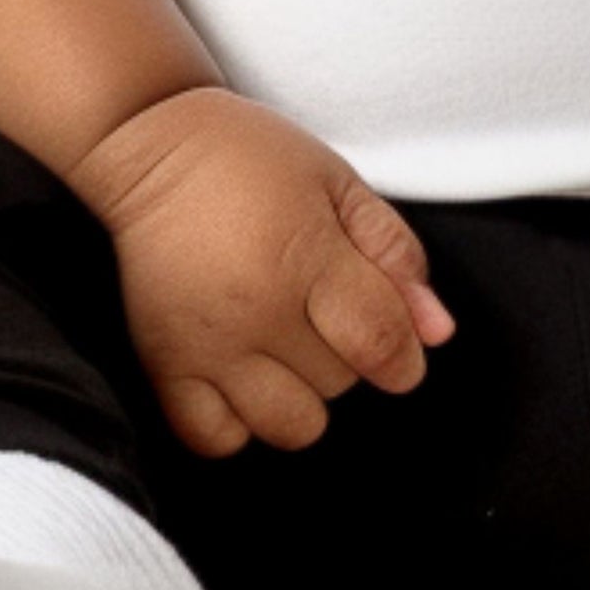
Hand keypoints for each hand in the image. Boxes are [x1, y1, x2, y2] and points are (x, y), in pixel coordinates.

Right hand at [67, 86, 457, 457]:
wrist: (153, 149)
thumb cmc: (254, 158)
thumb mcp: (341, 184)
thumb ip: (395, 254)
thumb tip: (436, 331)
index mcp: (307, 256)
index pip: (381, 342)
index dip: (405, 353)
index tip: (399, 344)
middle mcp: (256, 311)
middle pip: (341, 382)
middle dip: (349, 351)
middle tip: (322, 304)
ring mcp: (206, 346)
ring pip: (290, 425)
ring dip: (304, 395)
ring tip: (287, 343)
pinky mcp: (163, 367)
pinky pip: (217, 440)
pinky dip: (240, 422)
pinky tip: (246, 375)